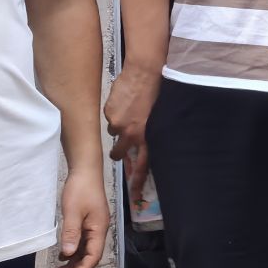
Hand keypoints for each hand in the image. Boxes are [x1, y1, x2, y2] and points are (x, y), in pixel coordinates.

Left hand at [54, 168, 110, 267]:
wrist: (85, 169)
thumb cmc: (80, 188)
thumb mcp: (73, 210)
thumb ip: (71, 232)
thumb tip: (67, 254)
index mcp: (99, 229)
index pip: (93, 256)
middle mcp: (99, 230)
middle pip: (89, 256)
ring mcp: (94, 226)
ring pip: (85, 250)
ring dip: (73, 263)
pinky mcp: (88, 222)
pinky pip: (82, 242)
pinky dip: (73, 252)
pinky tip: (63, 258)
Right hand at [103, 66, 159, 211]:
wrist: (144, 73)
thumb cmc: (156, 93)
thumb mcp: (158, 118)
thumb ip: (149, 132)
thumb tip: (144, 141)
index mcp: (147, 137)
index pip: (143, 165)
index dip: (138, 181)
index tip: (135, 195)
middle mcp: (131, 134)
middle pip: (120, 152)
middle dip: (119, 152)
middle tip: (120, 148)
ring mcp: (118, 124)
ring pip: (113, 132)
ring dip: (118, 126)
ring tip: (126, 112)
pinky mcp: (109, 113)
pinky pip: (109, 117)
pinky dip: (114, 112)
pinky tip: (122, 101)